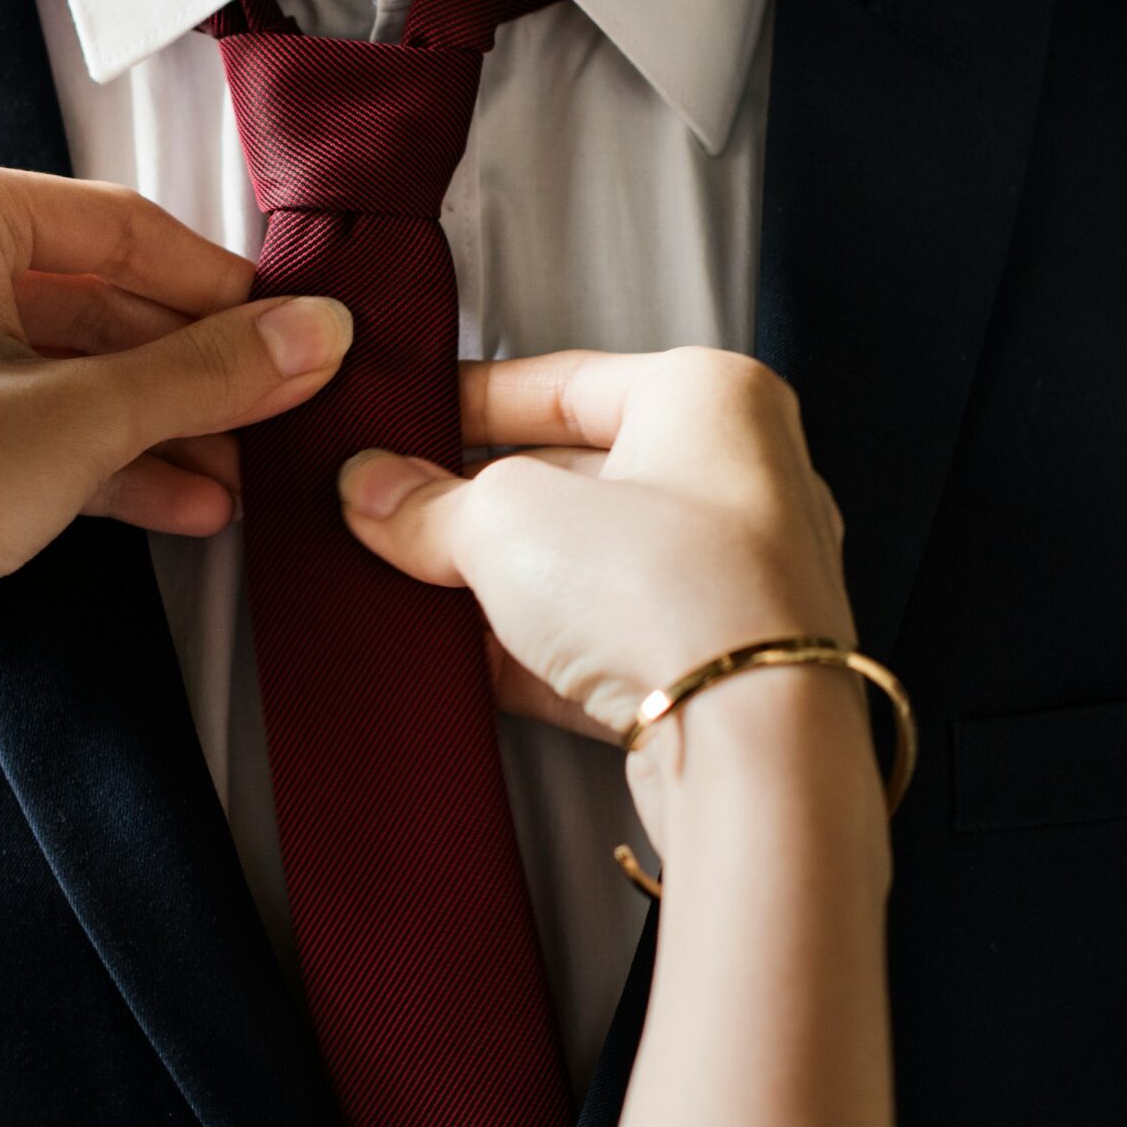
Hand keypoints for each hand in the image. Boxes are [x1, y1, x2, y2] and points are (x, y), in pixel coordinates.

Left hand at [0, 157, 351, 831]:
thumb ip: (208, 373)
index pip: (123, 226)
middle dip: (192, 370)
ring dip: (159, 422)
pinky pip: (28, 415)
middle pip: (99, 298)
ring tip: (242, 472)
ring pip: (68, 365)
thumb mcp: (79, 421)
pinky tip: (183, 502)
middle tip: (278, 407)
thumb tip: (312, 333)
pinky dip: (102, 454)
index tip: (294, 333)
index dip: (222, 289)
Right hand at [337, 347, 855, 740]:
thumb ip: (431, 502)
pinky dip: (540, 651)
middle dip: (478, 503)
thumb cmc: (670, 590)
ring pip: (593, 566)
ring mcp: (738, 580)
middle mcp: (742, 479)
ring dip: (503, 583)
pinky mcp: (719, 668)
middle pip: (578, 475)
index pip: (564, 380)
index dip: (469, 403)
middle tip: (392, 517)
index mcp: (709, 397)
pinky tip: (466, 664)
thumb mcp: (506, 518)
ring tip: (415, 590)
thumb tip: (375, 491)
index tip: (401, 430)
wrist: (751, 746)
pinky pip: (612, 642)